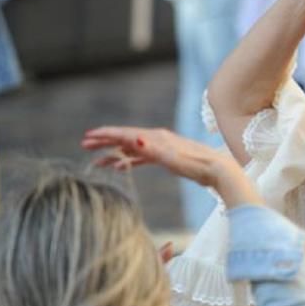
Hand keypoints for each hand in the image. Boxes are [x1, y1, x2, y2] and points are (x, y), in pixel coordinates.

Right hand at [80, 126, 261, 206]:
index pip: (126, 134)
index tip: (87, 137)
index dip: (106, 135)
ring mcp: (162, 148)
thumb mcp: (174, 160)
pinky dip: (129, 161)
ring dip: (115, 153)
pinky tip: (122, 167)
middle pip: (126, 138)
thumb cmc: (198, 166)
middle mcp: (158, 139)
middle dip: (105, 141)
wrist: (220, 171)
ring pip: (132, 149)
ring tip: (97, 161)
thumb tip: (135, 140)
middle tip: (84, 145)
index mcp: (157, 138)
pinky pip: (143, 158)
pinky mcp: (167, 158)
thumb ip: (153, 151)